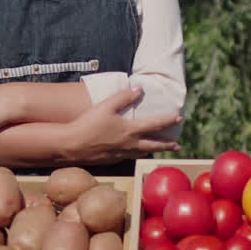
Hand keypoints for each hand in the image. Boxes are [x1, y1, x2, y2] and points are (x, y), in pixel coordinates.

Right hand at [65, 87, 181, 163]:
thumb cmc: (88, 123)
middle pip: (154, 145)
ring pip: (142, 153)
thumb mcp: (106, 105)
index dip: (168, 121)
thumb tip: (139, 89)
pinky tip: (134, 152)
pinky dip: (137, 154)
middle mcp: (130, 144)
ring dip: (154, 151)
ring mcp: (121, 154)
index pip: (155, 124)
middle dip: (167, 145)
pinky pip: (129, 157)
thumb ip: (124, 97)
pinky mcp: (112, 160)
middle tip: (177, 146)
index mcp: (130, 130)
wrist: (72, 145)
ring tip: (159, 150)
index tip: (179, 118)